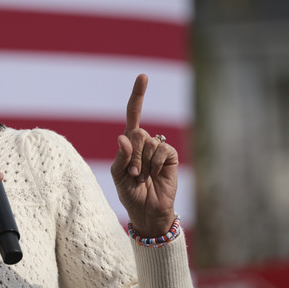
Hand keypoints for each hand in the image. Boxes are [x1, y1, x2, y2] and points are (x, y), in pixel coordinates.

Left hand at [110, 74, 177, 236]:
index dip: (138, 96)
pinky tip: (155, 175)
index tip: (144, 76)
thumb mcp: (117, 175)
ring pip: (148, 143)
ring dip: (142, 163)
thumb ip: (120, 156)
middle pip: (136, 134)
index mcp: (129, 143)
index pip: (133, 114)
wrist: (147, 211)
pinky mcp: (171, 156)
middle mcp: (144, 142)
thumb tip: (123, 136)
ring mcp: (158, 149)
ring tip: (143, 177)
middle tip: (133, 174)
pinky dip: (155, 164)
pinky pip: (161, 150)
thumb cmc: (129, 192)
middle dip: (132, 156)